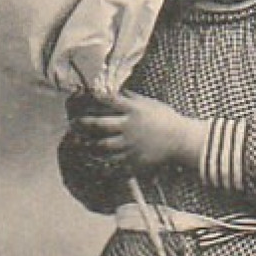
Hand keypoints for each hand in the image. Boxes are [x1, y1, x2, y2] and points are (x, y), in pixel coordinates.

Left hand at [70, 90, 205, 171]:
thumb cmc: (166, 119)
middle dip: (83, 123)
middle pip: (99, 124)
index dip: (94, 97)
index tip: (83, 96)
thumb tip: (116, 92)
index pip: (109, 100)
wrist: (181, 141)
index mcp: (134, 111)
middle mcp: (129, 127)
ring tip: (82, 143)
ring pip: (101, 146)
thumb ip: (132, 98)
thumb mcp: (150, 104)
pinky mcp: (132, 160)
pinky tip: (94, 162)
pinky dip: (100, 164)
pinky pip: (111, 164)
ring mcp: (129, 145)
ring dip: (88, 144)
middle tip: (74, 123)